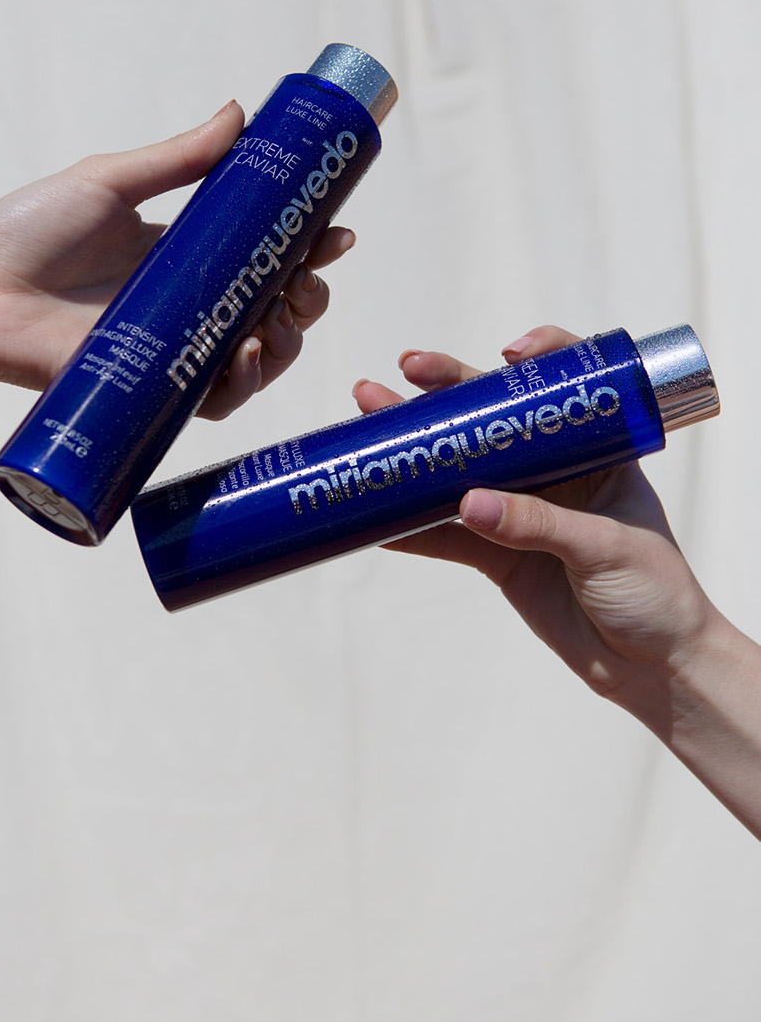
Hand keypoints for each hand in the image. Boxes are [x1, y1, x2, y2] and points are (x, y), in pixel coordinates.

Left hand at [0, 102, 352, 412]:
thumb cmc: (28, 232)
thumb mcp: (109, 182)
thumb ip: (177, 156)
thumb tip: (240, 112)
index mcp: (186, 255)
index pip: (266, 254)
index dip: (309, 248)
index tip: (336, 234)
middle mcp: (190, 304)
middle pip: (276, 307)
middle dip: (310, 294)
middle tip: (310, 278)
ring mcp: (178, 349)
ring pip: (261, 355)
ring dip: (289, 339)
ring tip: (283, 318)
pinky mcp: (157, 388)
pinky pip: (219, 398)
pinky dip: (246, 382)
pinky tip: (249, 355)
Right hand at [355, 329, 760, 837]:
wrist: (653, 668)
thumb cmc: (656, 594)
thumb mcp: (606, 547)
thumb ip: (538, 523)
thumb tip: (469, 503)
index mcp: (597, 450)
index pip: (564, 389)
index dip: (539, 359)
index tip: (507, 353)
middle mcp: (553, 471)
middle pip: (490, 420)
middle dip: (444, 394)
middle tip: (402, 374)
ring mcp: (520, 512)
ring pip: (456, 472)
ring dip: (412, 453)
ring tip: (365, 427)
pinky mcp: (497, 556)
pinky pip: (444, 536)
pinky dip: (408, 528)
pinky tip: (371, 518)